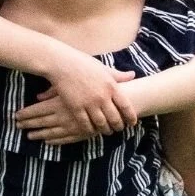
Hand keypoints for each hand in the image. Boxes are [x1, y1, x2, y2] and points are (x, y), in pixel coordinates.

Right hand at [17, 69, 136, 144]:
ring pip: (101, 124)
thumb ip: (119, 75)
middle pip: (115, 118)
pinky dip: (91, 130)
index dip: (131, 117)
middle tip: (119, 129)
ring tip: (107, 131)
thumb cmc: (83, 63)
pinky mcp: (76, 108)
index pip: (126, 106)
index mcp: (111, 86)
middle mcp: (102, 97)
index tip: (132, 123)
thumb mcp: (104, 68)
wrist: (61, 63)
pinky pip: (86, 124)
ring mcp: (89, 103)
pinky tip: (92, 131)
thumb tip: (133, 75)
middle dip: (119, 126)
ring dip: (106, 130)